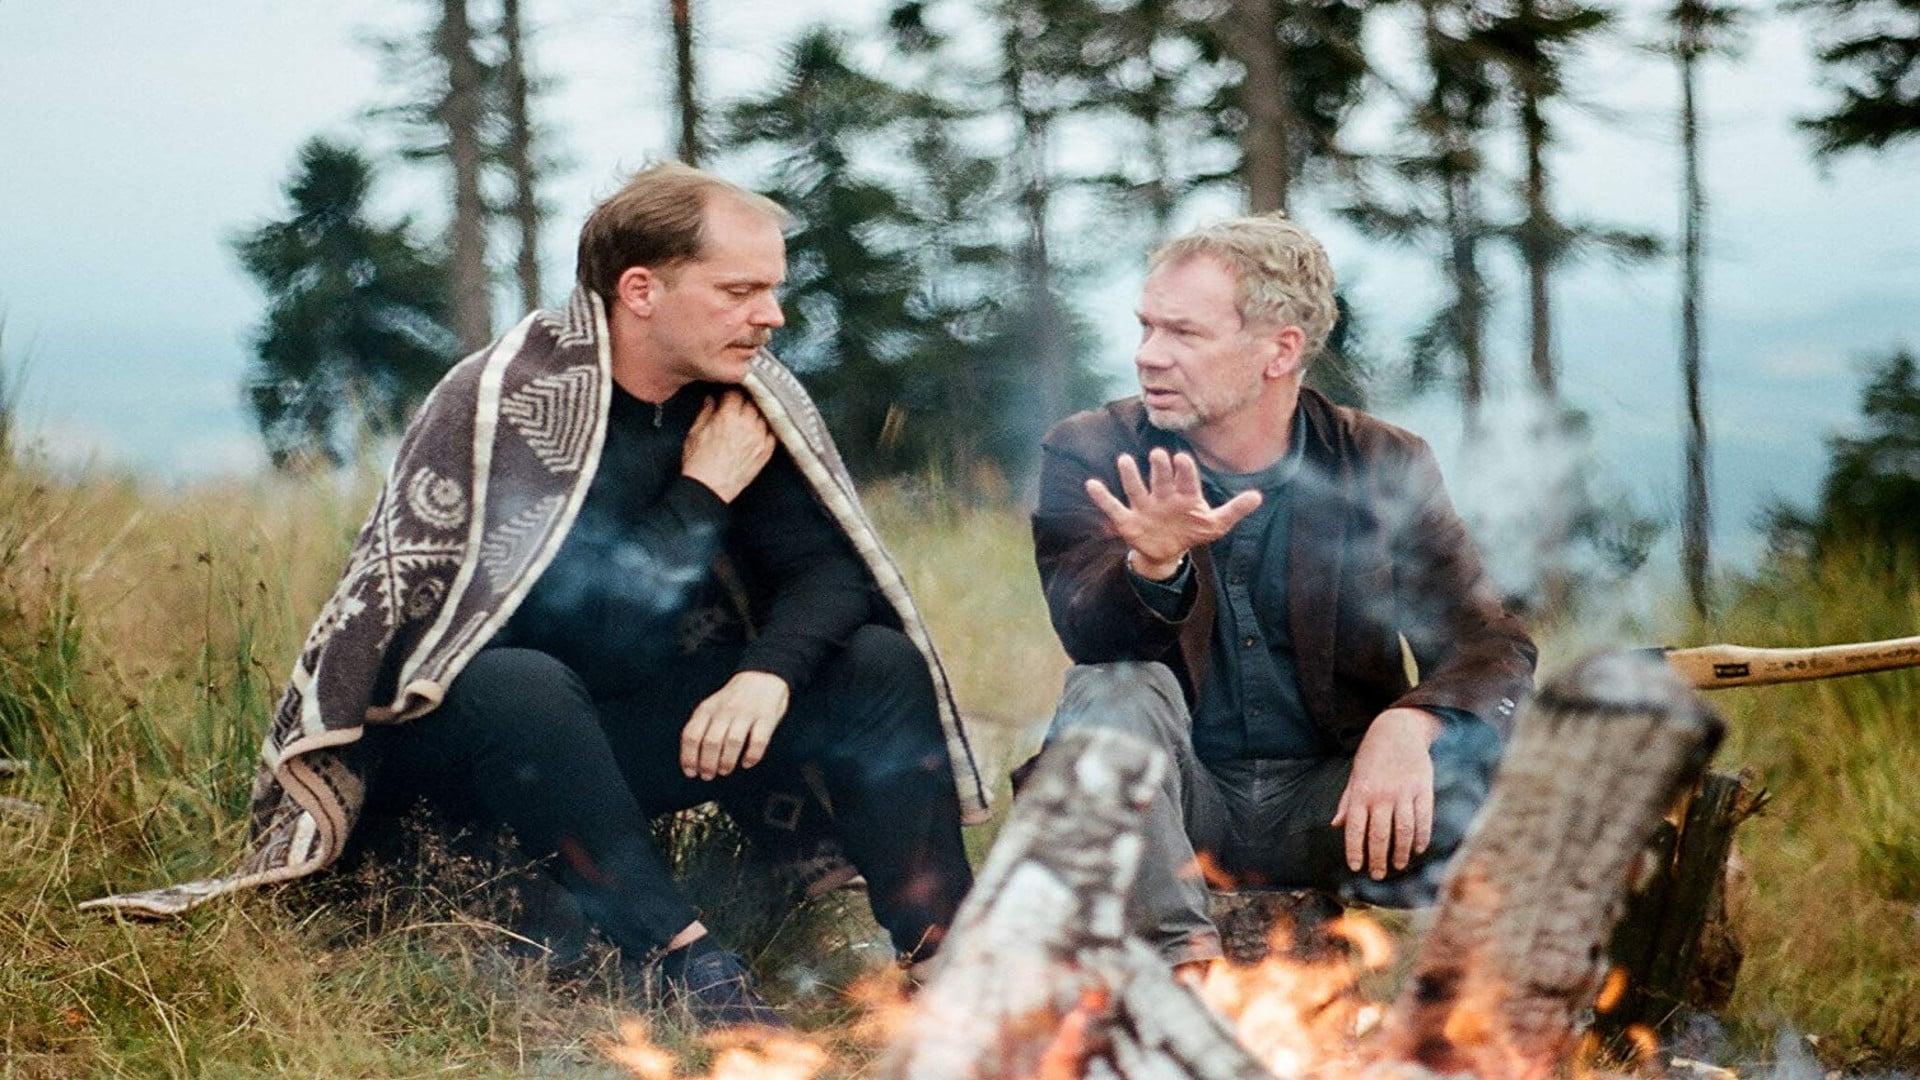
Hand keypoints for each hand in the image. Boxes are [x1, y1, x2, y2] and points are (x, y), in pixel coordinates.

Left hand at [680, 671, 790, 779]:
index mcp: (707, 709)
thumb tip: (691, 760)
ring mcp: (746, 714)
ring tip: (725, 770)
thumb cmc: (733, 700)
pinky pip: (758, 741)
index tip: (690, 772)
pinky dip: (752, 756)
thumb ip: (701, 727)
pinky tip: (747, 763)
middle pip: (711, 742)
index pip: (692, 735)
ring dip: (727, 761)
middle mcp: (725, 711)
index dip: (689, 757)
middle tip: (708, 775)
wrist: (763, 677)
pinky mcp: (766, 718)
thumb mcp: (711, 707)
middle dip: (707, 764)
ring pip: (733, 742)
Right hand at [681, 390, 776, 503]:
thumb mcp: (694, 433)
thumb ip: (706, 412)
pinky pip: (772, 433)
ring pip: (764, 416)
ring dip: (756, 414)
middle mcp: (747, 425)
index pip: (736, 393)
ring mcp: (759, 438)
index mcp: (728, 416)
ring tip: (748, 418)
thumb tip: (711, 400)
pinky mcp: (765, 452)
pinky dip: (766, 430)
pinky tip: (759, 431)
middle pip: (752, 402)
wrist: (708, 489)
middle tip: (737, 407)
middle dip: (744, 402)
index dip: (730, 394)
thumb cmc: (698, 463)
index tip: (727, 397)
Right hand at [1085, 448, 1263, 578]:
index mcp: (1184, 494)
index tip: (1182, 458)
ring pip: (1136, 488)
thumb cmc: (1192, 531)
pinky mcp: (1127, 519)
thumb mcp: (1215, 524)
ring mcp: (1144, 506)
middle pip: (1160, 479)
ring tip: (1124, 460)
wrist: (1168, 551)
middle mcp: (1163, 495)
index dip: (1184, 470)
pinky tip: (1092, 485)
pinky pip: (1113, 507)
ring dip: (1130, 476)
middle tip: (1157, 454)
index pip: (1185, 480)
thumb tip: (1258, 496)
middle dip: (1159, 469)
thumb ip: (1234, 510)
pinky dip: (1102, 497)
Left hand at [1331, 708, 1440, 879]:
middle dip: (1378, 859)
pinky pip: (1424, 819)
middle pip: (1380, 835)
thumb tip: (1336, 825)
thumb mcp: (1355, 777)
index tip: (1356, 868)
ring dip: (1400, 852)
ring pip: (1403, 831)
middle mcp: (1381, 795)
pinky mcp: (1423, 789)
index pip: (1356, 829)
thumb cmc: (1372, 757)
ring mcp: (1404, 793)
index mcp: (1361, 793)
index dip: (1355, 851)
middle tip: (1378, 874)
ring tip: (1398, 865)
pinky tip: (1417, 849)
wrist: (1397, 730)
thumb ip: (1347, 802)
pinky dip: (1422, 837)